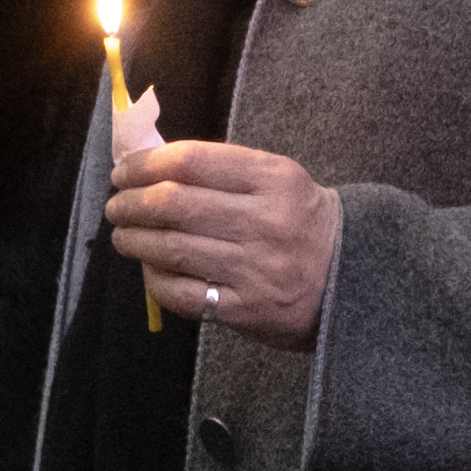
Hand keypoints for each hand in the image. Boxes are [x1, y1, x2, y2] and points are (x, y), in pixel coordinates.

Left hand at [110, 138, 339, 343]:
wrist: (352, 278)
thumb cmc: (301, 221)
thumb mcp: (277, 180)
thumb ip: (221, 172)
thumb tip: (149, 168)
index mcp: (274, 178)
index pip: (192, 161)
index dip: (145, 164)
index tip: (124, 171)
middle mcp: (266, 221)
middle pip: (175, 204)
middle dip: (132, 202)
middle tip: (117, 205)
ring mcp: (256, 268)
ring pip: (172, 248)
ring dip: (134, 240)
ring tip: (123, 235)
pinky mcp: (247, 309)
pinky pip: (183, 293)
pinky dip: (156, 279)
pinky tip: (150, 268)